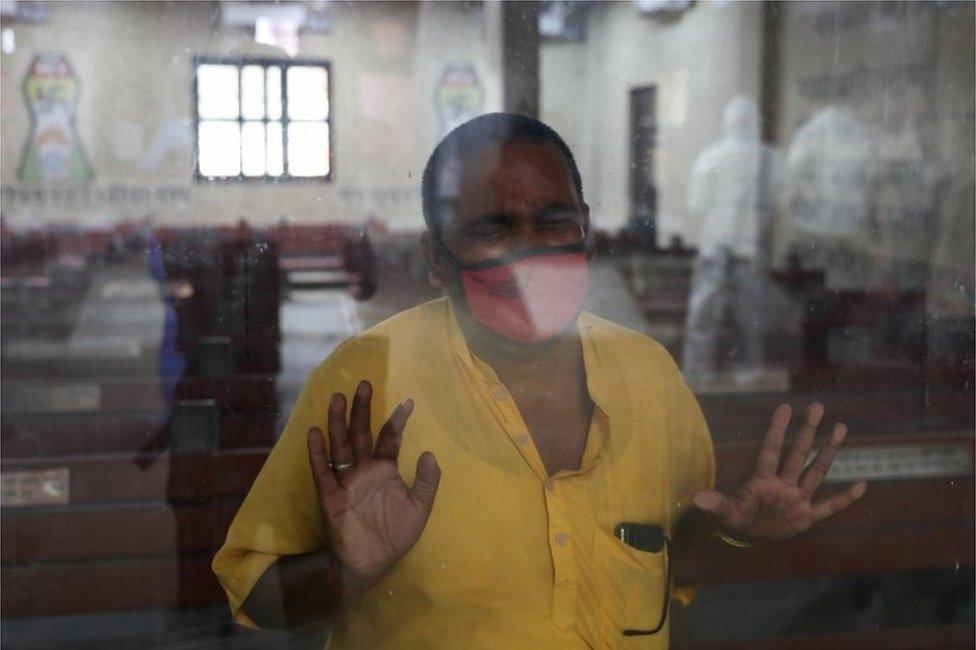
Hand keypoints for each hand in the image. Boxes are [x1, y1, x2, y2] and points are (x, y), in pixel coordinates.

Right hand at [307, 381, 440, 592]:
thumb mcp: (419, 508)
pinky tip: (315, 432)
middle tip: (364, 384)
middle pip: (361, 433)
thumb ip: (427, 482)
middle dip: (362, 409)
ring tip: (337, 398)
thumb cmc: (394, 536)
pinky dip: (318, 453)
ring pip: (341, 445)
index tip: (408, 401)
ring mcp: (345, 480)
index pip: (389, 438)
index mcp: (384, 469)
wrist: (370, 564)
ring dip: (338, 422)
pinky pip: (323, 471)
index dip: (397, 420)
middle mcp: (364, 469)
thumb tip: (430, 452)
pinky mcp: (330, 496)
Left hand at [691, 403, 866, 541]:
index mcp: (762, 480)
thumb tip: (695, 498)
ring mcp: (797, 498)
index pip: (770, 450)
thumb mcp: (724, 511)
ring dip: (828, 451)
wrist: (745, 533)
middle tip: (817, 406)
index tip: (785, 407)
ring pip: (816, 471)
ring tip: (841, 427)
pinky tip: (862, 485)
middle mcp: (782, 483)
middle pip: (798, 454)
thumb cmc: (734, 515)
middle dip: (807, 431)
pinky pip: (829, 506)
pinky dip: (845, 498)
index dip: (777, 430)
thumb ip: (714, 503)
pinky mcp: (806, 516)